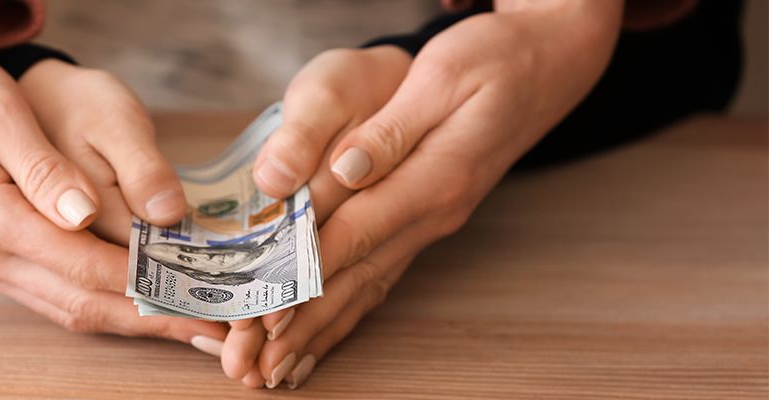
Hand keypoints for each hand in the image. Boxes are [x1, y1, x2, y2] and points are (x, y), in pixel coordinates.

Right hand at [0, 1, 222, 343]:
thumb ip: (40, 166)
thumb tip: (84, 216)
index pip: (81, 265)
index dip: (145, 286)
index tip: (199, 297)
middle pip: (78, 302)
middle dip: (149, 317)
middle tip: (213, 327)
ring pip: (65, 307)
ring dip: (128, 317)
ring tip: (188, 322)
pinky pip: (49, 294)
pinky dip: (99, 302)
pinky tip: (136, 300)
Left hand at [236, 0, 623, 387]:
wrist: (550, 62)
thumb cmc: (496, 59)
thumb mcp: (444, 77)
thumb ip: (391, 132)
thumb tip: (344, 171)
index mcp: (433, 178)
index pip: (354, 235)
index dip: (304, 275)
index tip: (265, 310)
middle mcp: (434, 212)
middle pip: (357, 278)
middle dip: (304, 324)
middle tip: (257, 364)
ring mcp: (433, 220)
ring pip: (369, 286)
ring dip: (322, 331)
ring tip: (279, 368)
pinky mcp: (428, 218)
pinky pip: (382, 275)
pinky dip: (349, 311)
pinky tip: (324, 336)